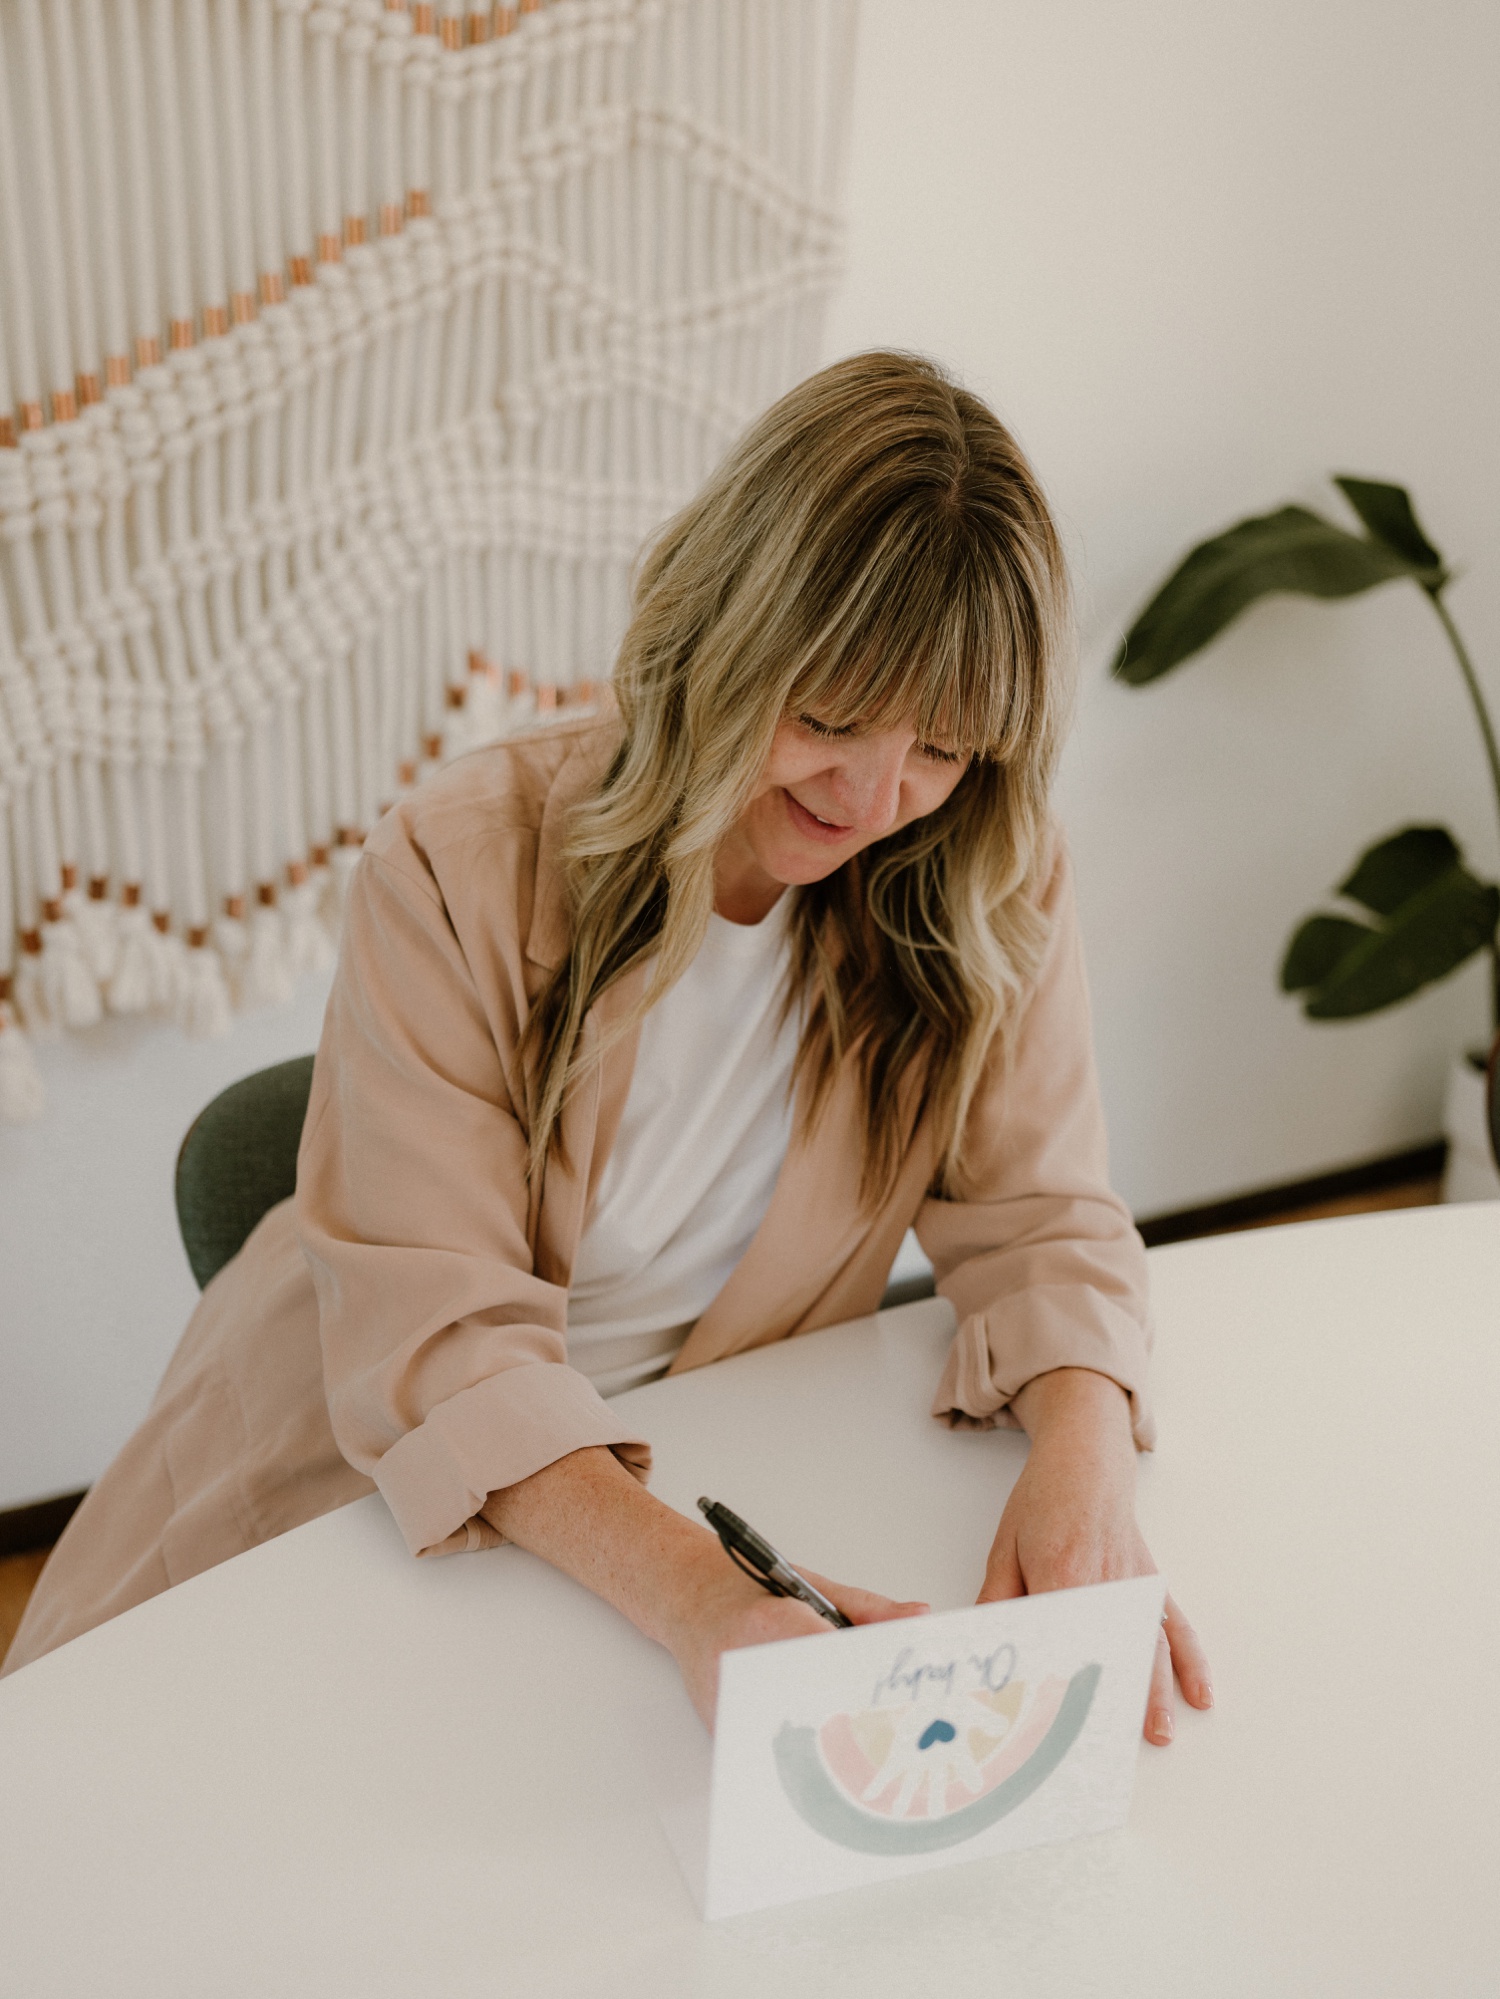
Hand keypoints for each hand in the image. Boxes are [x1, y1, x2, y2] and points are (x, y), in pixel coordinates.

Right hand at [484, 1446, 925, 1733]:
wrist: (686, 1597)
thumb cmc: (749, 1589)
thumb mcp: (814, 1586)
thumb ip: (870, 1610)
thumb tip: (920, 1620)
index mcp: (767, 1623)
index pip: (829, 1659)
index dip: (870, 1683)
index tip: (904, 1705)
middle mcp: (740, 1667)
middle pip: (815, 1706)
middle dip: (859, 1724)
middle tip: (901, 1744)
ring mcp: (725, 1703)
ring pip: (793, 1737)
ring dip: (833, 1746)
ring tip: (871, 1757)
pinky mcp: (720, 1731)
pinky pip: (770, 1747)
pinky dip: (804, 1753)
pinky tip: (830, 1757)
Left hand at [980, 1368, 1212, 1745]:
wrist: (1086, 1457)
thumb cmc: (1042, 1500)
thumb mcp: (1005, 1547)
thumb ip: (998, 1601)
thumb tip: (988, 1645)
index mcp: (1061, 1575)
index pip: (1060, 1642)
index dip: (1056, 1685)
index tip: (1055, 1727)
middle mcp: (1105, 1584)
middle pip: (1109, 1653)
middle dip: (1108, 1702)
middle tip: (1105, 1749)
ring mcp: (1133, 1585)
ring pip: (1147, 1647)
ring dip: (1153, 1693)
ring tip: (1155, 1734)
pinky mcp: (1150, 1582)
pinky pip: (1175, 1626)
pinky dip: (1190, 1661)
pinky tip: (1199, 1693)